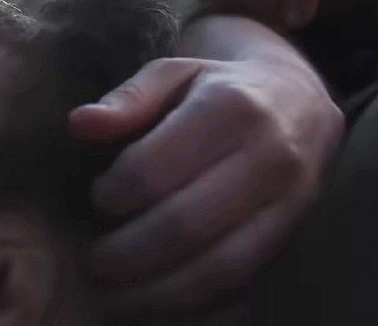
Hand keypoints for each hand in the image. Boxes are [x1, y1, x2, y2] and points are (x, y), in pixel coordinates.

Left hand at [69, 46, 341, 313]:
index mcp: (229, 108)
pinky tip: (155, 302)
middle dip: (128, 254)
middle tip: (92, 263)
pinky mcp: (294, 235)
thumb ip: (126, 99)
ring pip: (219, 266)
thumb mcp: (171, 74)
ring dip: (158, 291)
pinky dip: (195, 303)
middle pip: (184, 225)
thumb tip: (79, 124)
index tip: (96, 200)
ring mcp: (289, 202)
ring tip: (113, 293)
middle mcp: (269, 157)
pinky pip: (242, 284)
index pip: (155, 169)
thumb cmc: (216, 88)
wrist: (298, 101)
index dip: (114, 195)